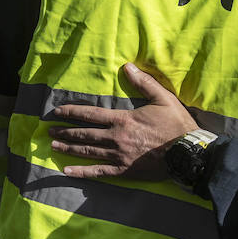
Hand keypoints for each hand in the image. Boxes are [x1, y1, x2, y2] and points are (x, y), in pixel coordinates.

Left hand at [47, 62, 196, 178]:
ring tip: (53, 146)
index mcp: (122, 120)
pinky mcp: (124, 171)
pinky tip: (67, 171)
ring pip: (87, 151)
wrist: (189, 153)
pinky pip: (99, 172)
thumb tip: (127, 66)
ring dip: (69, 148)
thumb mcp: (163, 98)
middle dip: (65, 132)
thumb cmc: (177, 125)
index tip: (56, 112)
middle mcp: (116, 138)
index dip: (71, 113)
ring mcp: (118, 156)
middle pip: (84, 134)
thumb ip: (144, 82)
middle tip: (49, 131)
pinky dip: (82, 172)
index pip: (90, 114)